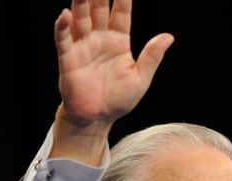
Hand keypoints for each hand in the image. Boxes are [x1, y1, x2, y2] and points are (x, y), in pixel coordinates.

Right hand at [55, 0, 173, 126]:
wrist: (98, 118)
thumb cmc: (119, 99)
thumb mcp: (141, 78)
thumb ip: (152, 57)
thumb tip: (168, 37)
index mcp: (119, 42)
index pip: (121, 14)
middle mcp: (99, 39)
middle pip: (98, 9)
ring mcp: (83, 47)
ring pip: (81, 18)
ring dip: (81, 3)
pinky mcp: (69, 59)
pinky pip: (64, 39)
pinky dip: (63, 27)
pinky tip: (65, 15)